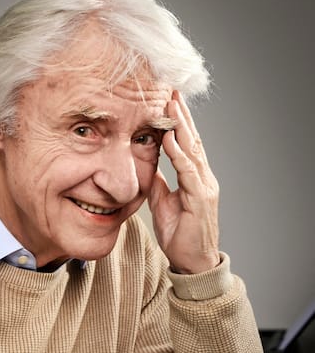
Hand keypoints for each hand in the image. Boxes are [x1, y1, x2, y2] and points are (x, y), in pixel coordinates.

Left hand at [148, 91, 219, 273]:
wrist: (192, 262)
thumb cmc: (179, 236)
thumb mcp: (163, 204)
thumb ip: (158, 184)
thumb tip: (148, 167)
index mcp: (195, 179)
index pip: (187, 144)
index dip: (178, 122)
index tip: (168, 100)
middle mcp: (203, 179)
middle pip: (192, 140)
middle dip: (182, 115)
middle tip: (171, 90)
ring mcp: (204, 188)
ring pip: (192, 150)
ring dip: (181, 126)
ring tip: (171, 104)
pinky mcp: (200, 200)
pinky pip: (189, 172)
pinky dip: (179, 154)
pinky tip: (170, 138)